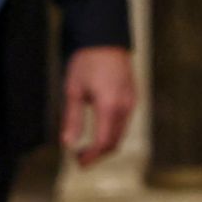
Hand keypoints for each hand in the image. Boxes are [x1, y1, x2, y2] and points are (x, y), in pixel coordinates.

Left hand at [61, 46, 136, 166]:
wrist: (106, 38)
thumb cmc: (87, 62)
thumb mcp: (73, 90)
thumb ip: (72, 119)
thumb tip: (68, 144)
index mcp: (109, 106)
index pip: (104, 142)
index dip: (91, 157)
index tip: (77, 162)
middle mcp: (125, 106)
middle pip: (115, 142)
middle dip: (97, 155)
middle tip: (79, 159)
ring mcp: (132, 101)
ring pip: (121, 133)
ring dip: (105, 145)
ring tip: (86, 148)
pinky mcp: (132, 97)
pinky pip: (124, 122)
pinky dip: (112, 133)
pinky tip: (99, 131)